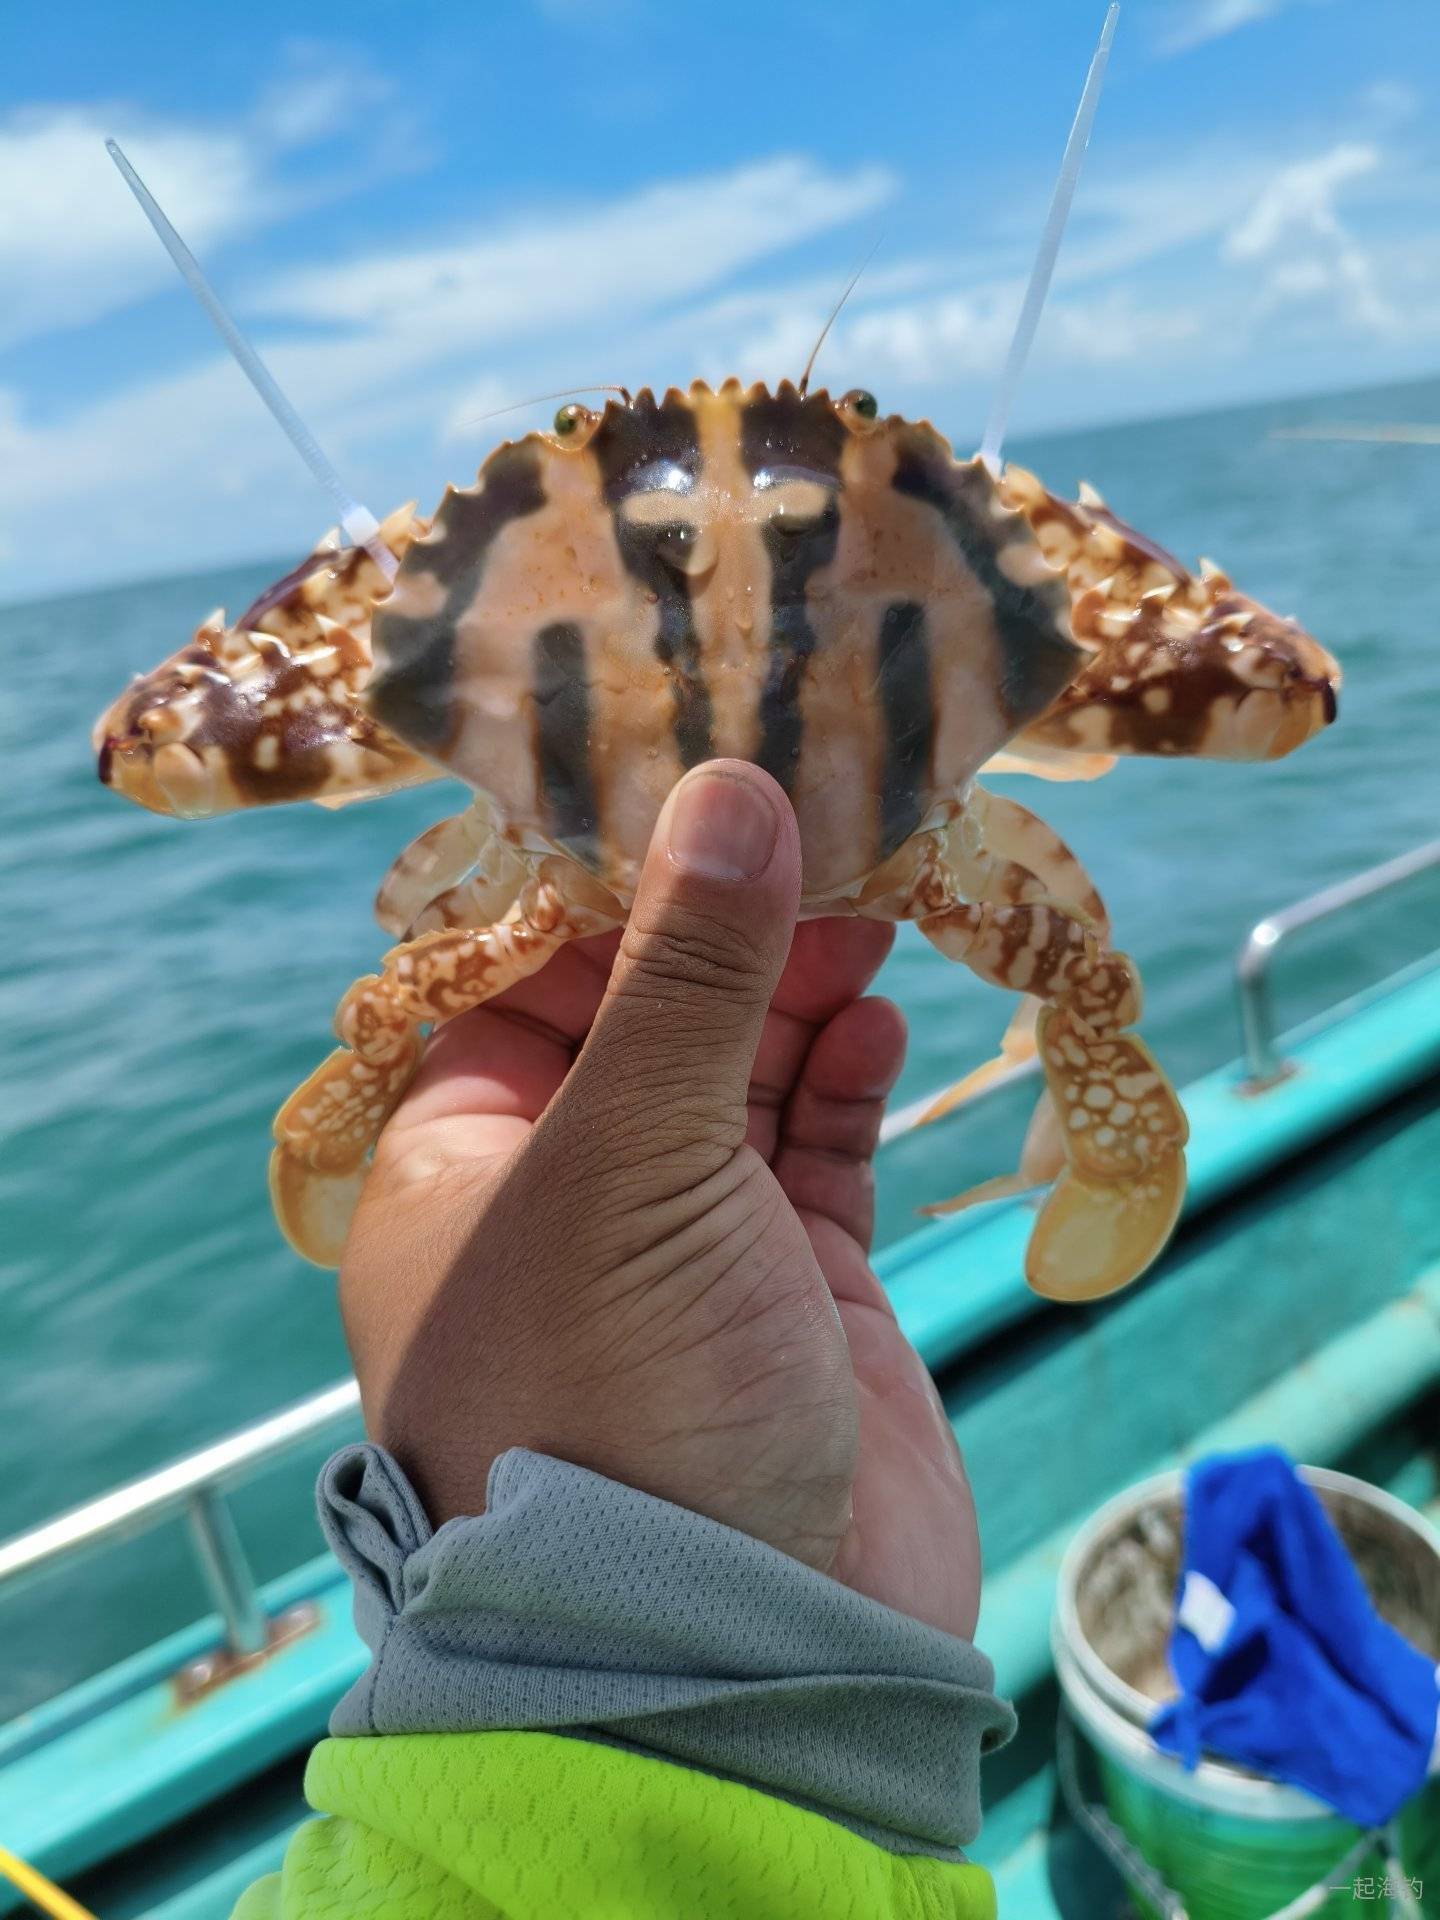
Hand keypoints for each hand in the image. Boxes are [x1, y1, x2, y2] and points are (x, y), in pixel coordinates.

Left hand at [340, 761, 979, 1638]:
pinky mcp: (791, 1283)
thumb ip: (690, 976)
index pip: (522, 978)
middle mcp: (564, 1193)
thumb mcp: (635, 1165)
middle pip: (644, 1013)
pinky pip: (814, 1147)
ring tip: (867, 914)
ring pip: (738, 1071)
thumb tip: (732, 788)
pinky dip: (845, 1080)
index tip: (697, 784)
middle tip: (823, 837)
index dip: (609, 882)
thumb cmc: (624, 1394)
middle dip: (725, 928)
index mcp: (462, 1163)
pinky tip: (878, 1022)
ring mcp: (684, 1239)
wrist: (741, 1646)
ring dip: (796, 992)